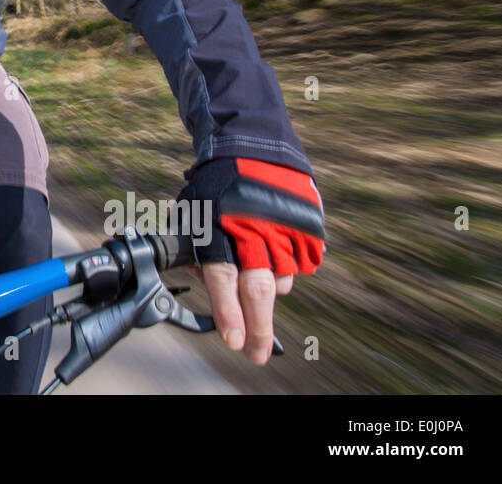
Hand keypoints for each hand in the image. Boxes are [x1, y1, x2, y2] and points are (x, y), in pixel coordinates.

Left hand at [176, 155, 323, 363]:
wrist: (252, 146)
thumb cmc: (215, 186)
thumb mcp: (194, 215)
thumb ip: (200, 253)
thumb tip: (208, 288)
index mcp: (219, 228)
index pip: (224, 279)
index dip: (229, 313)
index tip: (233, 341)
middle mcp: (253, 232)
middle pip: (258, 291)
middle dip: (257, 328)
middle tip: (255, 354)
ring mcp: (283, 229)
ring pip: (281, 281)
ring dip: (269, 291)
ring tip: (259, 276)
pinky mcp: (307, 226)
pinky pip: (302, 264)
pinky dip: (290, 269)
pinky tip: (277, 256)